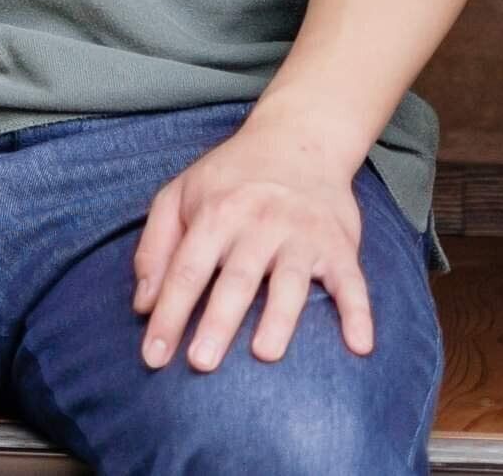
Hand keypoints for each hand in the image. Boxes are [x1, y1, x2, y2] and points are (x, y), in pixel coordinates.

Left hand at [130, 115, 375, 371]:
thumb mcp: (179, 195)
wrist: (299, 139)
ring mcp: (302, 235)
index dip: (168, 314)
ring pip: (290, 281)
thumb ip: (156, 247)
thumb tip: (143, 305)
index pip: (186, 271)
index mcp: (215, 213)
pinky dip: (359, 313)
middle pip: (236, 279)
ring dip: (279, 318)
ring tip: (264, 354)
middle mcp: (259, 224)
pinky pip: (352, 283)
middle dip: (217, 322)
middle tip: (201, 363)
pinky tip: (359, 345)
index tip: (153, 357)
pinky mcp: (340, 246)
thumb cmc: (230, 178)